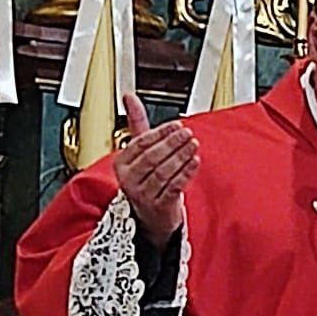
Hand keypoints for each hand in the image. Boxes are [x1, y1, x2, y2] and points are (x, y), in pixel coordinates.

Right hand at [113, 94, 197, 248]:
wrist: (152, 219)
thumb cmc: (147, 181)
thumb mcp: (140, 153)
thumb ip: (137, 124)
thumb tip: (129, 96)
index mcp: (121, 163)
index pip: (141, 143)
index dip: (160, 133)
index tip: (176, 125)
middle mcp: (129, 180)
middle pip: (152, 157)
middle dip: (172, 143)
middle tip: (187, 133)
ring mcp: (143, 195)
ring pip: (164, 171)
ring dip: (181, 156)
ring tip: (193, 145)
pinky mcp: (159, 207)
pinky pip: (174, 186)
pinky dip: (186, 172)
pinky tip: (195, 162)